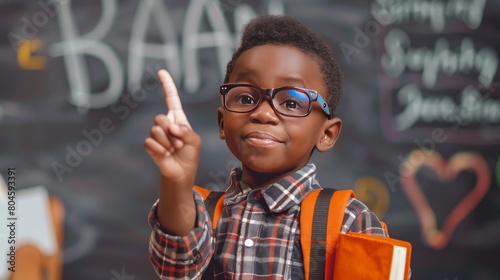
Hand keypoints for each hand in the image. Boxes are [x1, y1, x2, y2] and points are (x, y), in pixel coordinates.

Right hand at [144, 69, 200, 184]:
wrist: (182, 172)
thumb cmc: (190, 154)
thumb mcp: (194, 141)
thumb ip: (185, 131)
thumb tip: (170, 127)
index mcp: (178, 118)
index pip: (171, 98)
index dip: (167, 85)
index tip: (161, 72)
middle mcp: (166, 123)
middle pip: (161, 117)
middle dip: (172, 132)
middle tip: (179, 144)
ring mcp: (156, 133)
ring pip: (156, 130)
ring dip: (168, 143)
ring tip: (173, 150)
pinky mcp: (150, 144)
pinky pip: (150, 141)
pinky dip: (160, 150)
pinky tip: (165, 154)